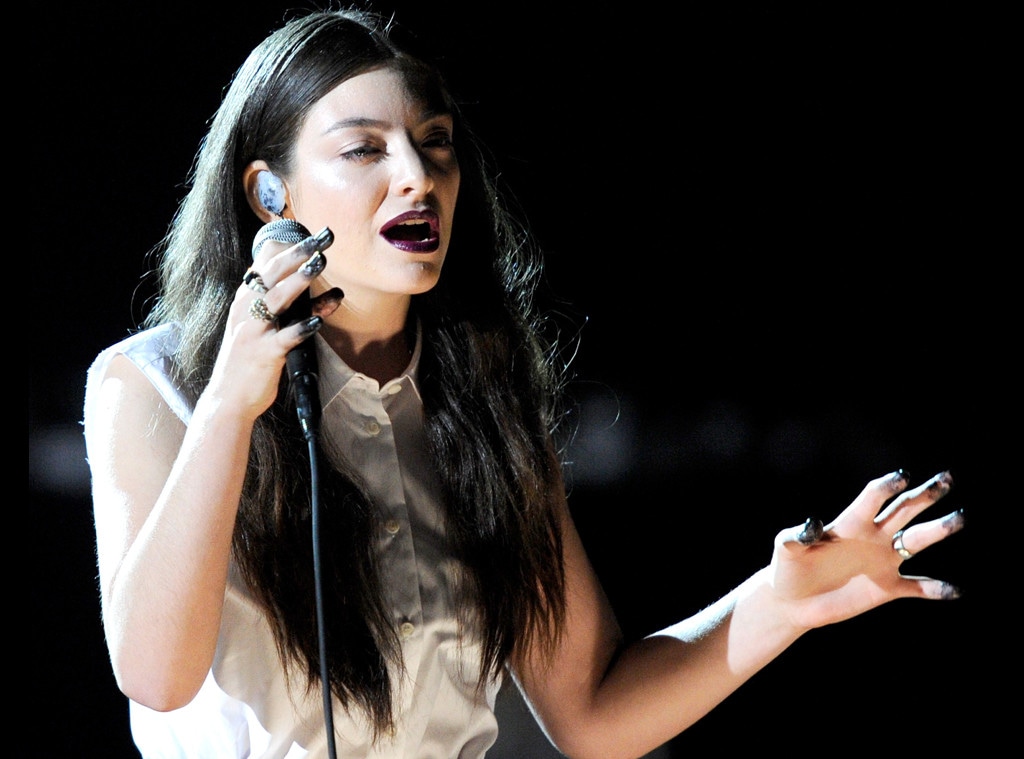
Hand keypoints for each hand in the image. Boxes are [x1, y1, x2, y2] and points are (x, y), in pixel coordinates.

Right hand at [203, 225, 341, 419]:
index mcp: (245, 300)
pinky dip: (302, 327)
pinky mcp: (264, 354)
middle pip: (273, 274)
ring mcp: (253, 331)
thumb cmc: (250, 359)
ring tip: (320, 264)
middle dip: (299, 253)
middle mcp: (246, 310)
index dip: (290, 247)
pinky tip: (318, 320)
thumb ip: (280, 302)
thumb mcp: (260, 325)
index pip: (266, 265)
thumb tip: (305, 276)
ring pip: (277, 299)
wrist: (229, 398)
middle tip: (324, 238)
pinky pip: (285, 337)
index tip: (316, 235)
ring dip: (300, 280)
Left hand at [768, 470, 963, 629]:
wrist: (792, 600)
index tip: (902, 477)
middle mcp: (871, 537)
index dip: (886, 487)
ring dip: (938, 530)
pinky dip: (935, 589)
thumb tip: (812, 524)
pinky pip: (916, 587)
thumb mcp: (785, 549)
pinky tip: (954, 590)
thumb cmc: (787, 568)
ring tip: (960, 518)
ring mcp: (882, 561)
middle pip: (903, 511)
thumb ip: (796, 536)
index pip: (872, 499)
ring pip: (916, 541)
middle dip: (924, 495)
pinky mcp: (886, 588)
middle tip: (946, 479)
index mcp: (849, 523)